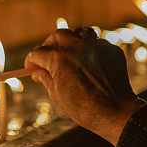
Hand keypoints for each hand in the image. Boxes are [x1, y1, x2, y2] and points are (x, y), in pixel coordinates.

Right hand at [24, 29, 144, 144]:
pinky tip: (88, 63)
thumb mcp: (58, 96)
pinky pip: (96, 44)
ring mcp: (95, 47)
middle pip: (57, 36)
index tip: (31, 66)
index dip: (32, 61)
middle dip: (49, 44)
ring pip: (79, 33)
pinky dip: (90, 50)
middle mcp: (77, 48)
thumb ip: (46, 79)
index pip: (38, 53)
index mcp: (59, 60)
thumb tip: (37, 72)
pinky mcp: (111, 50)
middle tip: (47, 55)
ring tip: (69, 52)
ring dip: (71, 40)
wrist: (115, 113)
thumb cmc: (84, 109)